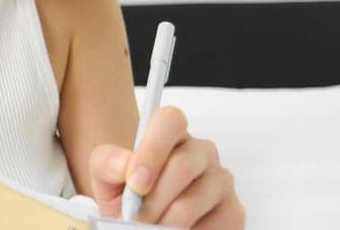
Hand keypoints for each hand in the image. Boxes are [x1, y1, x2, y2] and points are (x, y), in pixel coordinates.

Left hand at [87, 106, 244, 228]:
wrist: (140, 221)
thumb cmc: (126, 194)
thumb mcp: (106, 178)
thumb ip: (107, 163)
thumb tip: (124, 166)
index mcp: (171, 134)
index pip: (170, 121)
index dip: (152, 151)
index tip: (135, 183)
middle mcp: (202, 151)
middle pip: (182, 166)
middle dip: (152, 199)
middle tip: (134, 219)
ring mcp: (221, 180)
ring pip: (191, 202)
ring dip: (163, 223)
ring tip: (149, 229)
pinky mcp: (233, 211)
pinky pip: (211, 227)